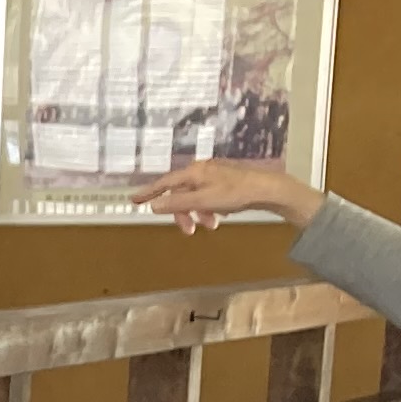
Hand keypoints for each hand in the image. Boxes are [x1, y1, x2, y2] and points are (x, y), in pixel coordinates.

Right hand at [131, 159, 321, 233]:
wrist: (266, 189)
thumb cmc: (235, 193)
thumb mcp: (202, 201)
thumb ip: (177, 204)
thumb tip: (154, 206)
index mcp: (193, 173)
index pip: (164, 183)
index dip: (149, 192)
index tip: (134, 200)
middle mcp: (201, 171)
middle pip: (180, 193)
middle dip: (183, 213)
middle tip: (188, 230)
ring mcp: (213, 176)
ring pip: (195, 197)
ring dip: (198, 214)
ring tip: (210, 225)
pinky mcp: (224, 182)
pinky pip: (207, 197)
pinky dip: (208, 209)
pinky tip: (219, 217)